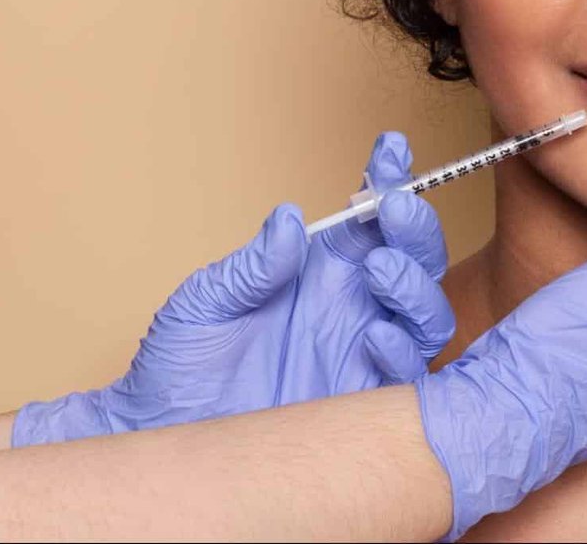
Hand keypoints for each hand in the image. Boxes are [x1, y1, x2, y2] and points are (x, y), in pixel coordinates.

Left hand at [13, 132, 455, 444]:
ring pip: (426, 313)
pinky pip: (407, 377)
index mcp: (320, 272)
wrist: (160, 437)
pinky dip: (401, 351)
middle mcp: (352, 308)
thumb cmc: (177, 369)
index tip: (390, 149)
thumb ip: (250, 266)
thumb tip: (287, 221)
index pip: (369, 219)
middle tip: (394, 209)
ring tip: (380, 271)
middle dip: (415, 228)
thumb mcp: (204, 304)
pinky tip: (375, 335)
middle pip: (415, 259)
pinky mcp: (361, 403)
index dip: (388, 180)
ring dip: (416, 284)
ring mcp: (361, 354)